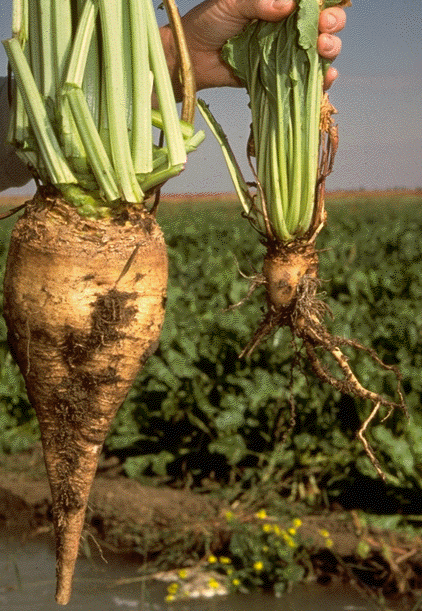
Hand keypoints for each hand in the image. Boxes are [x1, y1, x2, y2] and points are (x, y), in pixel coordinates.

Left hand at [161, 0, 345, 97]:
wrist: (192, 57)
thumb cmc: (208, 23)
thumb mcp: (231, 4)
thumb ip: (258, 2)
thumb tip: (288, 4)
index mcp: (280, 3)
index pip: (312, 2)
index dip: (325, 4)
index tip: (322, 9)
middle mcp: (288, 26)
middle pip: (324, 23)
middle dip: (332, 24)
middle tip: (324, 28)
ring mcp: (286, 52)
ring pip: (320, 50)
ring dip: (330, 49)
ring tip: (323, 49)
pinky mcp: (279, 77)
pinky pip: (305, 78)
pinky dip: (320, 79)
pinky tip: (326, 77)